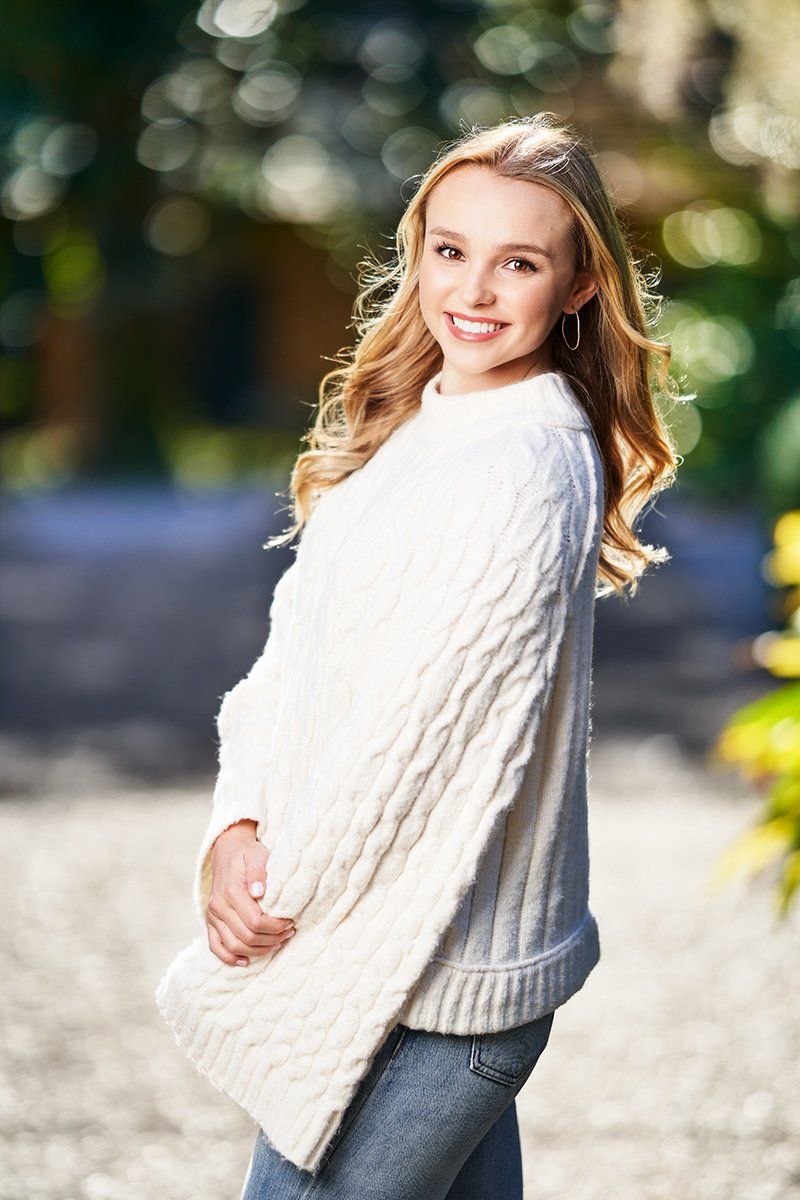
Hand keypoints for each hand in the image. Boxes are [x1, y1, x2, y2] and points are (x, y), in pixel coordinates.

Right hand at [205, 819, 296, 966]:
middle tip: (289, 932)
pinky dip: (230, 958)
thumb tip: (259, 893)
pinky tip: (246, 961)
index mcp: (231, 891)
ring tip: (277, 943)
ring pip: (234, 946)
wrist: (227, 851)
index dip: (276, 926)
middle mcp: (218, 906)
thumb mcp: (256, 854)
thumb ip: (259, 872)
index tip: (290, 922)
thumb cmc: (247, 854)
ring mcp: (212, 916)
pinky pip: (216, 947)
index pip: (255, 921)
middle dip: (272, 939)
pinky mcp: (210, 922)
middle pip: (247, 936)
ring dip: (258, 950)